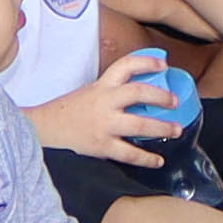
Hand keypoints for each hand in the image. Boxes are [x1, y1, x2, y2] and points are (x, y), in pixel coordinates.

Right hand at [35, 68, 176, 161]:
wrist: (46, 128)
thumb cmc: (72, 109)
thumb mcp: (92, 91)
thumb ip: (114, 91)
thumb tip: (146, 94)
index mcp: (102, 85)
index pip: (125, 65)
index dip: (147, 62)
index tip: (164, 65)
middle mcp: (105, 102)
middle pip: (138, 93)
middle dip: (161, 96)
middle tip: (175, 102)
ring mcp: (104, 125)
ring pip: (139, 125)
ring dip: (161, 128)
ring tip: (177, 130)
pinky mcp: (102, 145)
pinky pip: (129, 153)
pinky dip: (146, 158)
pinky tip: (158, 160)